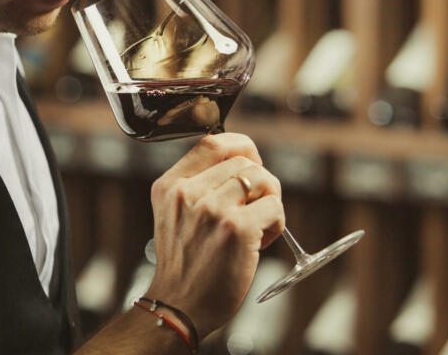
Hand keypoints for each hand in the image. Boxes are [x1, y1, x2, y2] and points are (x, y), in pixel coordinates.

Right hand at [144, 133, 284, 337]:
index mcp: (170, 185)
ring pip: (264, 180)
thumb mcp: (176, 214)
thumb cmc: (185, 264)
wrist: (180, 306)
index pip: (213, 142)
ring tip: (256, 228)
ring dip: (269, 203)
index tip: (252, 164)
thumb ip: (198, 185)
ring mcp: (212, 209)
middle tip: (254, 211)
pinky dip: (277, 224)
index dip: (242, 147)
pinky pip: (275, 207)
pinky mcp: (236, 229)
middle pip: (245, 161)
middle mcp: (188, 193)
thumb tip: (245, 161)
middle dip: (260, 184)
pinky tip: (260, 242)